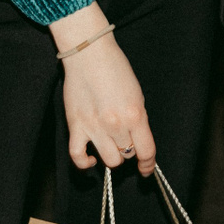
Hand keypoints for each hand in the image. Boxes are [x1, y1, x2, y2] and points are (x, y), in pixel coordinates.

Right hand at [52, 6, 155, 174]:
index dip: (148, 164)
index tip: (146, 169)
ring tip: (110, 144)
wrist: (89, 53)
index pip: (146, 151)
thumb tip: (137, 139)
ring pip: (109, 160)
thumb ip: (138, 118)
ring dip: (112, 155)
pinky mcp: (76, 126)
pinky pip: (78, 157)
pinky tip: (91, 158)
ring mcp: (94, 127)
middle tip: (125, 139)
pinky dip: (85, 163)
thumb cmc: (115, 68)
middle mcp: (116, 125)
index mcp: (135, 114)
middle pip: (128, 154)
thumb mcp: (137, 93)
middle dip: (130, 149)